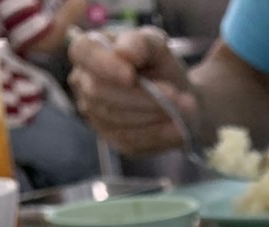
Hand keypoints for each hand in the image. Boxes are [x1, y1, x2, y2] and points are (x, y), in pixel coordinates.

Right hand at [69, 26, 199, 155]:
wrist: (180, 98)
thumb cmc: (161, 66)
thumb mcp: (156, 46)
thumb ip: (140, 42)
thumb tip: (123, 53)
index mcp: (89, 50)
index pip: (83, 52)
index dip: (104, 66)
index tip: (130, 76)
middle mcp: (85, 83)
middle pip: (101, 92)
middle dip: (142, 96)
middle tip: (177, 95)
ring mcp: (96, 115)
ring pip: (117, 119)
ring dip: (154, 115)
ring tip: (185, 108)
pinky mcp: (115, 140)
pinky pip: (132, 141)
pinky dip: (158, 134)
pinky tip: (178, 129)